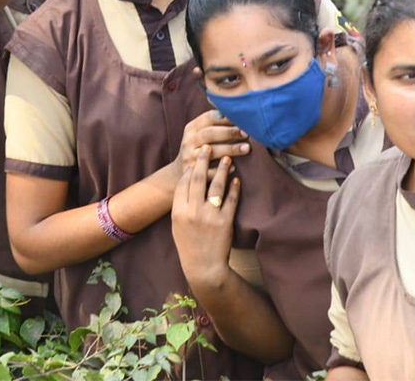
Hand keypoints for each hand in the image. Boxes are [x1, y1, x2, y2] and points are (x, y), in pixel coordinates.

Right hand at [166, 110, 249, 188]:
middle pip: (209, 134)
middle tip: (247, 133)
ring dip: (230, 149)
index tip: (242, 119)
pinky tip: (233, 167)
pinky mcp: (192, 173)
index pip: (208, 118)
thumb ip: (214, 122)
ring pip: (210, 152)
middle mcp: (188, 141)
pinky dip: (221, 169)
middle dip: (230, 132)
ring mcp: (189, 157)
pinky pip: (209, 172)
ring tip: (246, 148)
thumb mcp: (200, 133)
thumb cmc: (199, 147)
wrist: (181, 171)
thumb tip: (238, 111)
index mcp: (191, 128)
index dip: (226, 118)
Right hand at [172, 148, 239, 287]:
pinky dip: (234, 188)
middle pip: (198, 179)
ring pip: (216, 186)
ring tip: (227, 158)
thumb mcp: (177, 225)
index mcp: (178, 211)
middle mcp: (192, 211)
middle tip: (209, 148)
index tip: (196, 159)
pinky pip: (231, 199)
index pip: (183, 183)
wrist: (203, 267)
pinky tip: (237, 179)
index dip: (190, 169)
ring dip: (222, 169)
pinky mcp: (225, 221)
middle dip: (204, 161)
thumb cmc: (189, 245)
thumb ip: (181, 204)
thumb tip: (187, 181)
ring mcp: (209, 216)